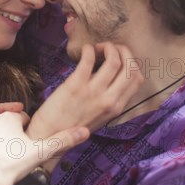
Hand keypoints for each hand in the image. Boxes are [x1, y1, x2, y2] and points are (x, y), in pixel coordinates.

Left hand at [27, 42, 142, 140]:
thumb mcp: (100, 116)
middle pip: (130, 67)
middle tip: (111, 48)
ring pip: (114, 61)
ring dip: (109, 47)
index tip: (120, 57)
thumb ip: (110, 99)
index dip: (131, 62)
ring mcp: (93, 93)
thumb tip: (112, 75)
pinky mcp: (75, 86)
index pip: (137, 79)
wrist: (47, 136)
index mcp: (117, 108)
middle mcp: (109, 101)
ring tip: (98, 48)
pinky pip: (88, 60)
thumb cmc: (71, 125)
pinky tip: (85, 50)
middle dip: (124, 50)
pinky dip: (89, 49)